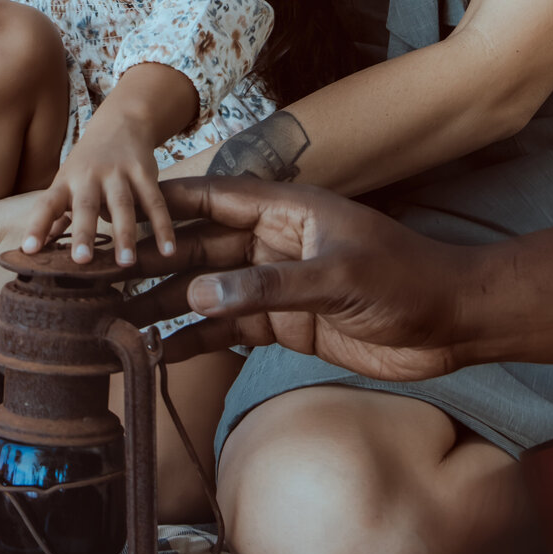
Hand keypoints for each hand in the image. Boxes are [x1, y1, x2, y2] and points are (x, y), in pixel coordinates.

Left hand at [17, 107, 174, 265]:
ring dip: (125, 234)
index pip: (47, 204)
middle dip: (83, 232)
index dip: (36, 226)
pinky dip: (162, 226)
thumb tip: (33, 250)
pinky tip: (167, 249)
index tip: (28, 250)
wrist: (121, 122)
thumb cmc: (88, 163)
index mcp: (66, 182)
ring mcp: (118, 173)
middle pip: (86, 205)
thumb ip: (55, 217)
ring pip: (122, 205)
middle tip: (82, 260)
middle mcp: (89, 176)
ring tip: (126, 263)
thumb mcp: (67, 184)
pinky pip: (154, 202)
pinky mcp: (144, 172)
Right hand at [129, 176, 469, 380]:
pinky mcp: (286, 322)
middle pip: (201, 248)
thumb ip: (268, 287)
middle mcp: (273, 242)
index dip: (166, 204)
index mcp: (286, 210)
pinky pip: (230, 327)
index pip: (214, 200)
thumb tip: (198, 294)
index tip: (117, 209)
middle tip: (101, 275)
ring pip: (209, 290)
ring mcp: (277, 282)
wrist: (451, 323)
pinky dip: (197, 340)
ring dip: (166, 303)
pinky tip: (160, 353)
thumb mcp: (337, 276)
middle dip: (154, 259)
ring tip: (116, 319)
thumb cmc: (405, 279)